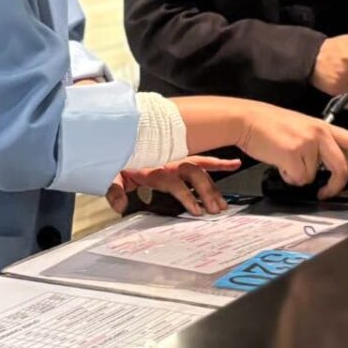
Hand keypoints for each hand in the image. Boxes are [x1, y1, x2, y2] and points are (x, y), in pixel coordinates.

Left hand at [105, 156, 240, 215]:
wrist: (121, 136)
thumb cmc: (120, 158)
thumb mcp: (113, 173)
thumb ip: (115, 189)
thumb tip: (120, 206)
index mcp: (156, 168)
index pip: (177, 183)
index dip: (187, 196)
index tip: (195, 210)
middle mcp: (170, 163)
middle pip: (195, 176)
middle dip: (206, 193)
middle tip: (214, 210)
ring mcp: (177, 160)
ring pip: (201, 171)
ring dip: (213, 187)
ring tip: (223, 204)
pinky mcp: (181, 158)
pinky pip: (203, 160)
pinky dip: (219, 162)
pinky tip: (234, 164)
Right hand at [238, 103, 347, 199]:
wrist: (246, 120)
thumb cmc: (268, 124)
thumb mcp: (301, 127)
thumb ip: (317, 143)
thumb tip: (325, 166)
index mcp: (323, 126)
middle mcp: (319, 133)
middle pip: (342, 167)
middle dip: (337, 185)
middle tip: (328, 192)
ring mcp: (307, 144)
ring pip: (313, 176)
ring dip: (300, 177)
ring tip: (286, 163)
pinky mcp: (293, 154)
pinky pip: (298, 179)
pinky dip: (288, 177)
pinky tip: (279, 164)